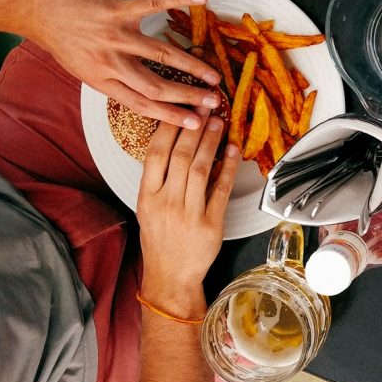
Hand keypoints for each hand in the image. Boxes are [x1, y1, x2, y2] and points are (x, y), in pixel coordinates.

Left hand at [24, 0, 220, 128]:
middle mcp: (110, 63)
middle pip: (156, 86)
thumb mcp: (80, 66)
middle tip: (214, 102)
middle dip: (188, 97)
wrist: (31, 6)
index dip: (171, 116)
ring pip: (161, 55)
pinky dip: (178, 0)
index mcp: (101, 80)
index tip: (195, 124)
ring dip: (191, 65)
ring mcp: (114, 36)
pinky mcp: (115, 10)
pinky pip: (152, 5)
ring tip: (214, 74)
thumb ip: (109, 74)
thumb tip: (136, 83)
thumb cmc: (56, 34)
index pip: (141, 104)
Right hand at [137, 112, 238, 316]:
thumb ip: (158, 179)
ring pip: (201, 169)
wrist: (170, 275)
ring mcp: (189, 213)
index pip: (155, 153)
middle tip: (205, 106)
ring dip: (211, 142)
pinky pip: (221, 190)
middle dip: (194, 127)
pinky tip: (233, 150)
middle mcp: (166, 202)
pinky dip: (229, 168)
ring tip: (218, 122)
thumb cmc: (160, 239)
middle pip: (180, 156)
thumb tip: (173, 143)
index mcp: (147, 196)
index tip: (180, 108)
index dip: (169, 127)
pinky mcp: (211, 224)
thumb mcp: (148, 207)